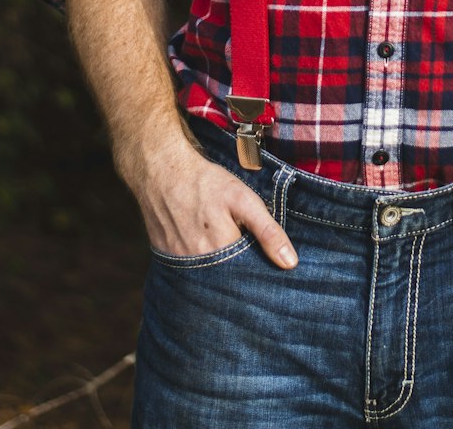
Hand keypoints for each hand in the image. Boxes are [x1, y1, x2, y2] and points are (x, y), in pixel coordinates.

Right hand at [126, 133, 298, 268]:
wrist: (162, 171)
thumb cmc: (206, 183)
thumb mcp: (243, 200)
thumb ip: (267, 231)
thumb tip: (290, 263)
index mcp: (221, 249)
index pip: (249, 276)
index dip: (259, 271)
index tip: (267, 267)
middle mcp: (198, 265)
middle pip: (228, 282)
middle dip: (240, 275)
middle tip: (244, 253)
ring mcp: (179, 265)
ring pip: (208, 280)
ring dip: (220, 274)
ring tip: (225, 253)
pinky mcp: (166, 261)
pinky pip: (188, 275)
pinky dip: (200, 270)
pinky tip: (205, 254)